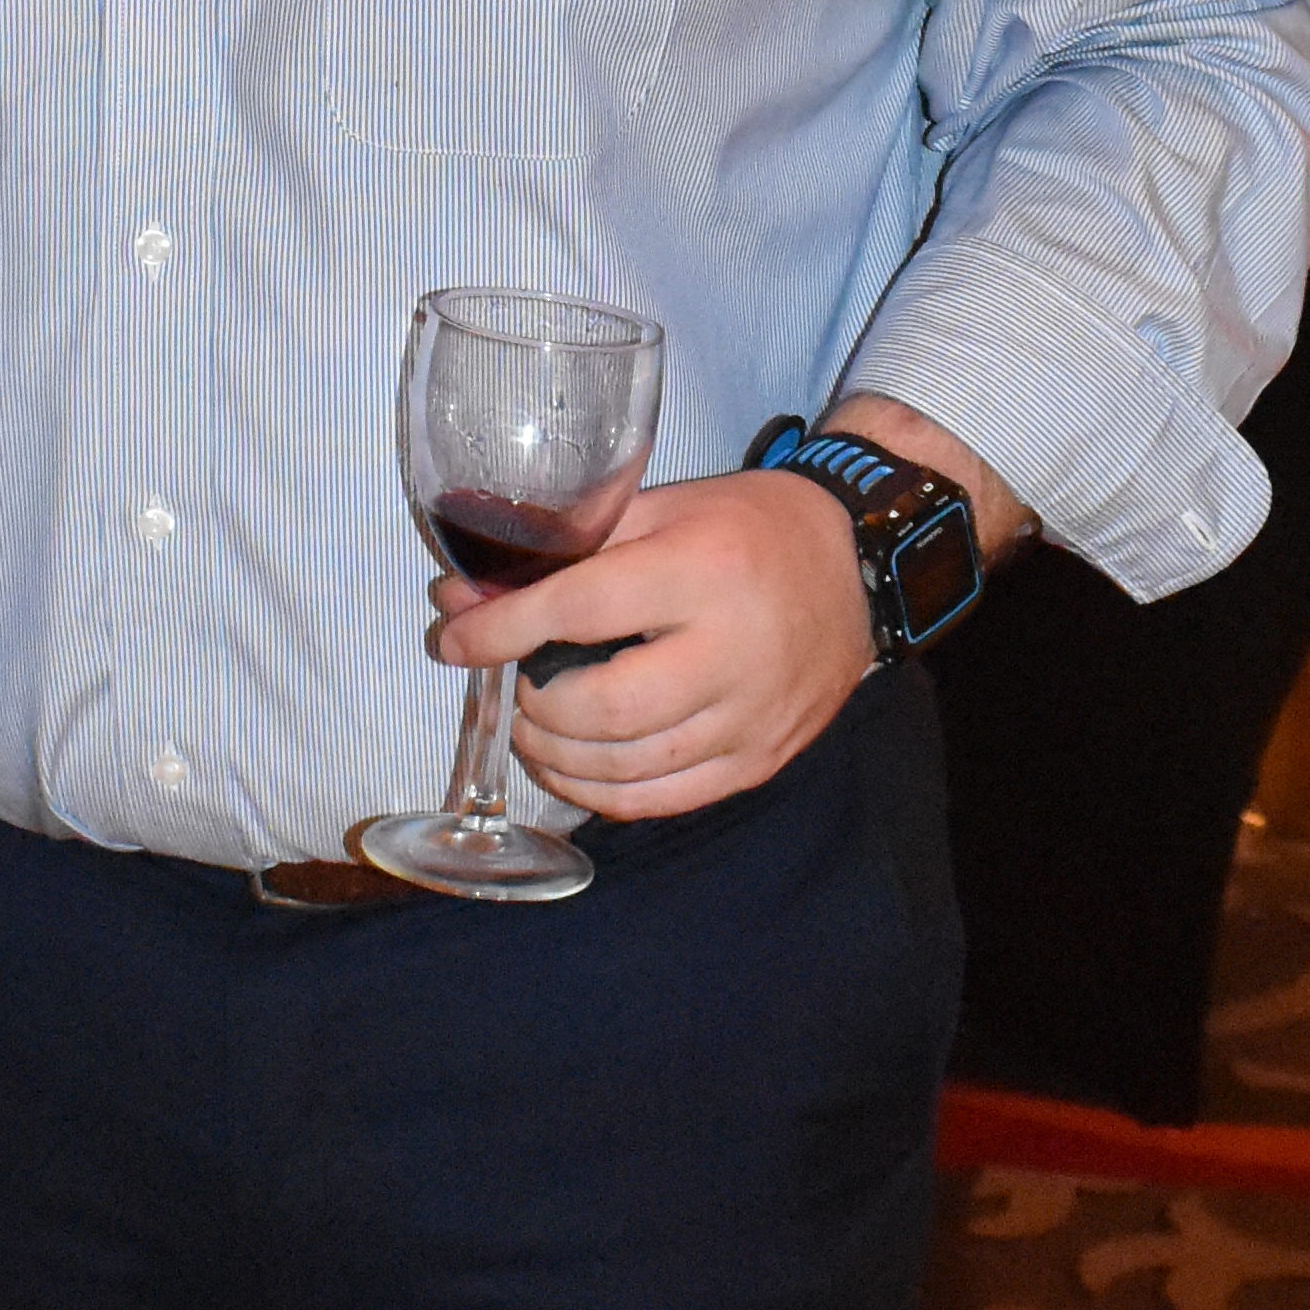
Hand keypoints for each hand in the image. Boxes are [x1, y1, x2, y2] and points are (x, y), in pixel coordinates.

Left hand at [433, 464, 874, 822]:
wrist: (859, 567)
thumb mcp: (662, 510)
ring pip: (630, 765)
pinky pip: (667, 799)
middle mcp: (733, 650)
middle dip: (536, 705)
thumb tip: (463, 596)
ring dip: (557, 756)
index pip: (580, 611)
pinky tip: (572, 769)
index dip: (501, 631)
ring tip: (533, 728)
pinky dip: (603, 794)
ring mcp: (752, 716)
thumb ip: (565, 551)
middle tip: (517, 687)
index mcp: (702, 571)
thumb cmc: (747, 529)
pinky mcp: (761, 759)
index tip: (451, 640)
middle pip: (603, 707)